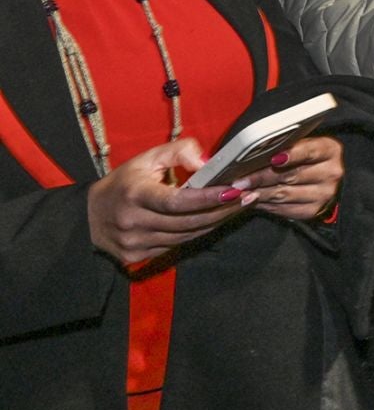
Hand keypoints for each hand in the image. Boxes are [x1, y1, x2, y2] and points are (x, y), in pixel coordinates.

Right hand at [87, 137, 256, 266]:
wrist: (88, 217)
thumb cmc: (124, 183)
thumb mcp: (146, 158)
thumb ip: (178, 151)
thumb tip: (206, 161)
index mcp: (134, 194)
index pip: (177, 201)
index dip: (208, 197)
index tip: (235, 189)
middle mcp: (132, 222)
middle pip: (187, 222)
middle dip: (223, 210)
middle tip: (249, 196)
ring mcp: (134, 243)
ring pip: (186, 236)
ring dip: (216, 222)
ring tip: (240, 206)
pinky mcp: (136, 257)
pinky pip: (176, 246)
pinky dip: (198, 233)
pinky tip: (215, 220)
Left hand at [235, 135, 342, 221]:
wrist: (327, 178)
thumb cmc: (310, 158)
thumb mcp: (305, 145)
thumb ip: (287, 146)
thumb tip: (255, 152)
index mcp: (330, 151)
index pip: (309, 151)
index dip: (291, 154)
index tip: (272, 158)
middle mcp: (331, 174)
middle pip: (291, 175)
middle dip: (261, 178)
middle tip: (239, 180)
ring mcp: (323, 195)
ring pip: (284, 194)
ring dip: (258, 193)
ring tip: (239, 192)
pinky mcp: (312, 211)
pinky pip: (284, 209)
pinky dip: (265, 204)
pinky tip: (252, 200)